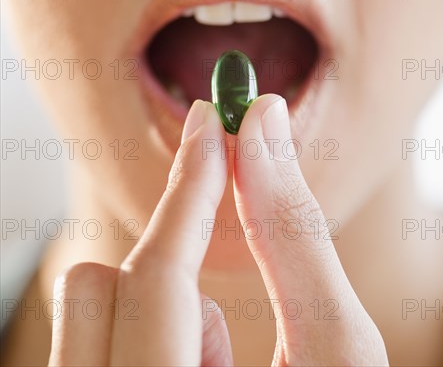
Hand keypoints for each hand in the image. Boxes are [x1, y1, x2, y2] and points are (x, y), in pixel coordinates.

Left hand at [49, 95, 388, 365]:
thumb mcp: (338, 349)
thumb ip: (295, 232)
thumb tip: (264, 128)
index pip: (161, 276)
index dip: (192, 182)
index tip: (212, 118)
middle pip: (99, 285)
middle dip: (174, 249)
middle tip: (226, 247)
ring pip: (84, 307)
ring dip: (158, 304)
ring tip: (216, 353)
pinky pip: (87, 341)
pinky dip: (144, 336)